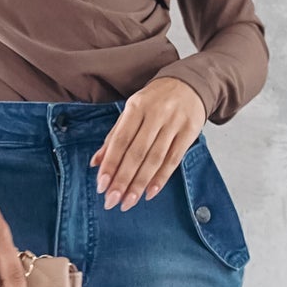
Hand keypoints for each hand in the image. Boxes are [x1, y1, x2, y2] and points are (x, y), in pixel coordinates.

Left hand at [89, 76, 207, 209]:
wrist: (190, 84)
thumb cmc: (155, 101)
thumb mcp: (132, 111)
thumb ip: (114, 137)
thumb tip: (96, 163)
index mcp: (136, 107)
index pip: (120, 141)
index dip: (110, 165)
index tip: (101, 186)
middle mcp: (155, 115)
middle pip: (137, 153)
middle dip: (123, 180)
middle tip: (112, 201)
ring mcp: (174, 124)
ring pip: (154, 159)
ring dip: (140, 184)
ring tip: (128, 202)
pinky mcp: (189, 133)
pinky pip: (173, 160)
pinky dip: (161, 179)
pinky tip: (149, 193)